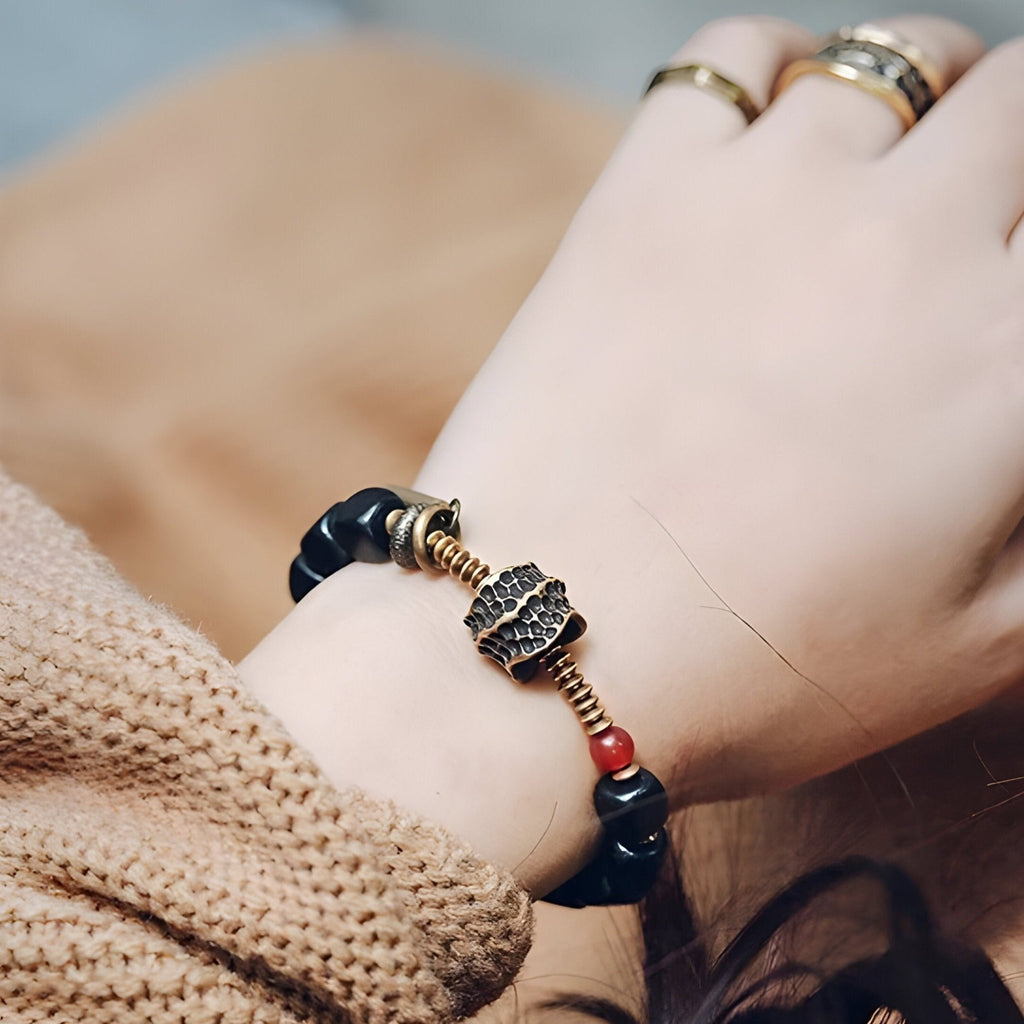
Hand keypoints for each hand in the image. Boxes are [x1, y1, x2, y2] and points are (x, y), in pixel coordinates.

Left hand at [417, 14, 1023, 802]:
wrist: (555, 638)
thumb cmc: (760, 666)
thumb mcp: (978, 644)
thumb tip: (1023, 433)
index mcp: (1014, 353)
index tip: (996, 289)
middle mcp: (913, 239)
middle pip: (1021, 107)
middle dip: (1011, 158)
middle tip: (977, 217)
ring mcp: (770, 194)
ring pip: (892, 62)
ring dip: (917, 100)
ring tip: (890, 166)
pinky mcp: (646, 190)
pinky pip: (733, 60)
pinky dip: (772, 76)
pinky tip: (768, 139)